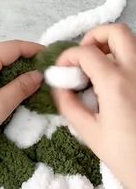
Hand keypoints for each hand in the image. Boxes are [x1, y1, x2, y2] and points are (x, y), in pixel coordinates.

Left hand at [0, 40, 42, 188]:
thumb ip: (20, 88)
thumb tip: (38, 75)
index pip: (12, 47)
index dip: (34, 50)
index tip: (52, 56)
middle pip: (3, 52)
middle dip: (25, 60)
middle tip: (46, 71)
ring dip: (13, 68)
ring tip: (33, 79)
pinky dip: (0, 75)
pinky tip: (11, 86)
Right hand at [53, 23, 135, 188]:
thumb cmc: (125, 157)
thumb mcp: (89, 132)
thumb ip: (69, 104)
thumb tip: (59, 86)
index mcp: (116, 84)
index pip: (86, 52)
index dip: (68, 56)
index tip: (61, 69)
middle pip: (116, 32)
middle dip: (93, 37)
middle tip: (83, 58)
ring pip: (130, 42)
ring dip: (109, 46)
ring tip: (96, 68)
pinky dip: (121, 60)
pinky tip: (112, 82)